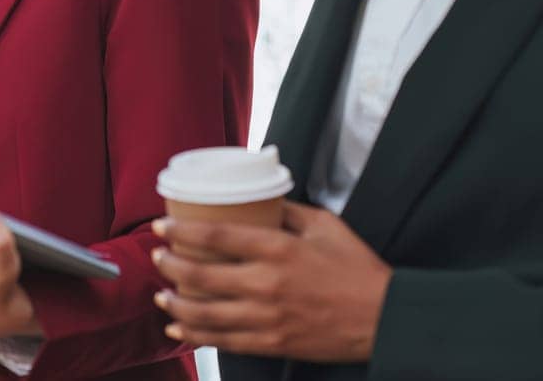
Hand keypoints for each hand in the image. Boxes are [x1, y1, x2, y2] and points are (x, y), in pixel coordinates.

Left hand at [151, 202, 390, 362]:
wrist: (385, 318)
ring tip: (160, 293)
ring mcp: (267, 318)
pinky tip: (178, 327)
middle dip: (170, 266)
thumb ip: (287, 211)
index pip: (216, 236)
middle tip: (157, 257)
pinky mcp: (272, 343)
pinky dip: (195, 334)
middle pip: (200, 275)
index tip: (161, 226)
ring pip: (205, 312)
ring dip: (175, 302)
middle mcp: (266, 284)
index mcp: (278, 248)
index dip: (181, 231)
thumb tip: (259, 199)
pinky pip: (223, 341)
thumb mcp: (325, 225)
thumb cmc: (357, 267)